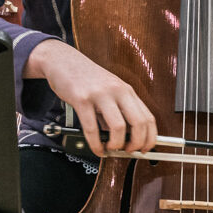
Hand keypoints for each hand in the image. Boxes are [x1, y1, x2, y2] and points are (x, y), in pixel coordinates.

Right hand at [30, 40, 157, 156]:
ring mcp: (100, 95)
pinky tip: (96, 148)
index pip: (148, 118)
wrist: (62, 61)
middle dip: (136, 144)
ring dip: (116, 145)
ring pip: (118, 127)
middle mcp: (117, 91)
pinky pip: (92, 128)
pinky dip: (96, 144)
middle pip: (139, 123)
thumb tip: (123, 137)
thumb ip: (116, 111)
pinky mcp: (82, 100)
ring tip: (110, 149)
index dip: (150, 138)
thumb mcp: (108, 90)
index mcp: (126, 90)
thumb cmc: (85, 77)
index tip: (145, 149)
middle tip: (129, 151)